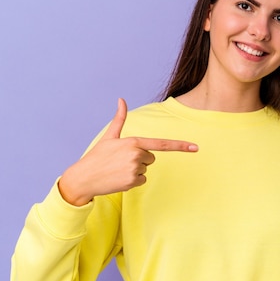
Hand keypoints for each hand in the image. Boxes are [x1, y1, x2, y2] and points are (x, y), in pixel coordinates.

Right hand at [58, 98, 197, 205]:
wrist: (83, 178)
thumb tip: (121, 99)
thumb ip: (119, 119)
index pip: (162, 144)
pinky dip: (133, 181)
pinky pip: (142, 180)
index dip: (181, 145)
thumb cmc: (97, 156)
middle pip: (151, 157)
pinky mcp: (132, 182)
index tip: (196, 148)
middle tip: (121, 161)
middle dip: (140, 159)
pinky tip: (119, 178)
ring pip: (146, 169)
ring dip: (135, 170)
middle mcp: (136, 155)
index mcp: (133, 142)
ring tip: (118, 169)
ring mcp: (135, 169)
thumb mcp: (109, 137)